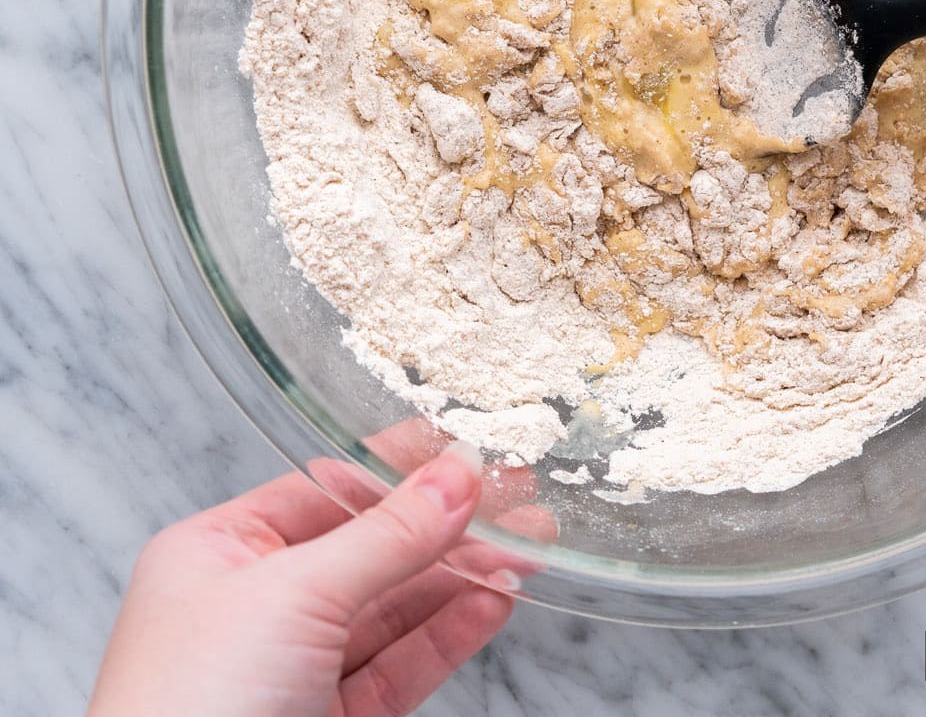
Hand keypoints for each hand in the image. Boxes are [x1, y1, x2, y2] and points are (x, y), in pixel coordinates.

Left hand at [88, 443, 516, 716]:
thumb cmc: (185, 709)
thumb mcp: (294, 595)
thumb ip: (386, 535)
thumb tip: (455, 477)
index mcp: (219, 553)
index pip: (326, 489)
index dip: (399, 468)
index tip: (465, 447)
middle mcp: (253, 607)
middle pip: (370, 547)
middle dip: (447, 524)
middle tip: (517, 497)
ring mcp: (292, 669)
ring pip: (394, 609)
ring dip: (462, 577)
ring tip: (527, 547)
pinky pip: (400, 665)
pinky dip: (450, 633)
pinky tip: (492, 602)